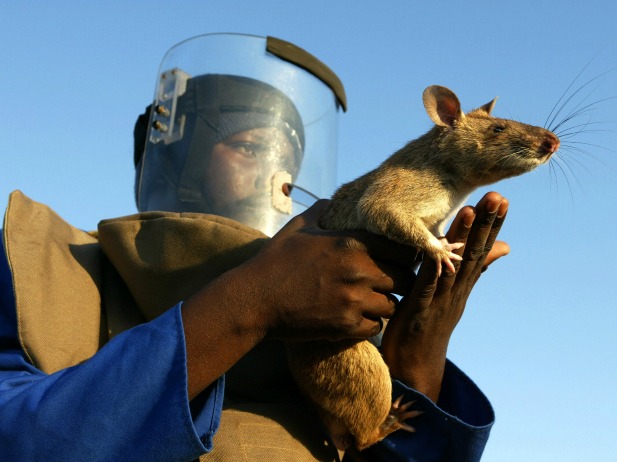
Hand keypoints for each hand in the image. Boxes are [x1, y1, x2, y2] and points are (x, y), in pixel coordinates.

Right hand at [182, 199, 415, 398]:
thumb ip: (323, 211)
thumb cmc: (275, 261)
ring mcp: (353, 301)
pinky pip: (376, 327)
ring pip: (393, 305)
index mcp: (352, 243)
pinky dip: (370, 323)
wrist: (255, 299)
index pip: (403, 249)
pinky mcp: (345, 325)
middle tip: (387, 282)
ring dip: (385, 303)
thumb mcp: (298, 227)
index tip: (398, 259)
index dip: (405, 255)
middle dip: (399, 281)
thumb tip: (336, 202)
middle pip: (405, 280)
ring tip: (371, 301)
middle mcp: (359, 271)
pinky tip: (358, 316)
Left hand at [380, 191, 509, 400]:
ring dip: (463, 239)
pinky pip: (428, 285)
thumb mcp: (454, 295)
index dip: (491, 226)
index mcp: (462, 285)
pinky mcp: (420, 311)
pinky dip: (434, 267)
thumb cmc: (429, 325)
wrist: (414, 366)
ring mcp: (440, 300)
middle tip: (498, 197)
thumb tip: (503, 248)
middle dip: (486, 225)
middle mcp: (456, 290)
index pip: (480, 251)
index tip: (502, 200)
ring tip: (471, 211)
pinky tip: (438, 250)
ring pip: (455, 266)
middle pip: (474, 254)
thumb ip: (473, 271)